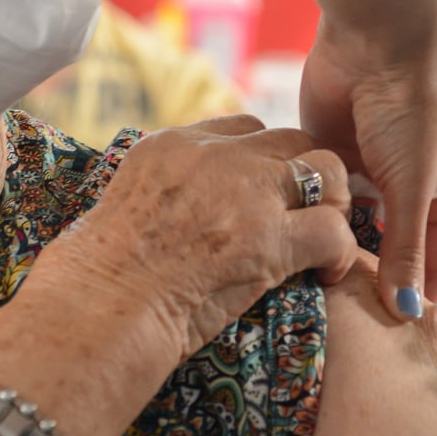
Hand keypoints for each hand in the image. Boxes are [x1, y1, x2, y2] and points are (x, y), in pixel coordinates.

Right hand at [33, 115, 357, 362]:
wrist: (98, 308)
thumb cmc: (96, 277)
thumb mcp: (121, 206)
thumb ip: (162, 193)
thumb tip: (179, 214)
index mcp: (172, 144)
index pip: (244, 127)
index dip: (265, 160)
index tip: (267, 195)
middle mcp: (214, 156)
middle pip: (293, 139)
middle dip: (306, 177)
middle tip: (305, 217)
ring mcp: (245, 193)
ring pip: (326, 171)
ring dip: (332, 206)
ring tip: (324, 242)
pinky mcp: (269, 239)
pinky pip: (334, 231)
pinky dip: (341, 255)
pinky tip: (328, 276)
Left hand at [300, 17, 436, 318]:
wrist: (370, 45)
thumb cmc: (407, 112)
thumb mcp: (411, 186)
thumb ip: (405, 249)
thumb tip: (409, 314)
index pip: (434, 272)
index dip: (418, 305)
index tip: (391, 347)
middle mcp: (401, 196)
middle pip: (384, 257)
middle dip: (366, 286)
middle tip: (338, 331)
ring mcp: (362, 178)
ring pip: (345, 233)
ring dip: (330, 255)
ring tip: (304, 299)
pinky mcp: (325, 162)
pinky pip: (316, 203)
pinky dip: (305, 222)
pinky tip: (284, 253)